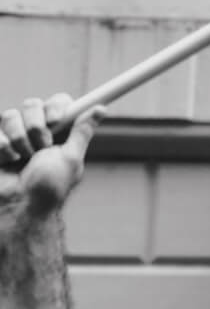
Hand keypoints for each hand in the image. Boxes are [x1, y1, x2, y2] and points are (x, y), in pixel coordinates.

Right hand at [0, 95, 100, 219]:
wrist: (19, 206)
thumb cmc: (49, 188)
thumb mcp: (71, 158)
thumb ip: (81, 131)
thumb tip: (100, 109)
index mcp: (59, 132)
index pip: (58, 102)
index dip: (56, 106)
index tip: (56, 120)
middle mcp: (37, 131)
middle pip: (31, 104)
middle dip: (36, 127)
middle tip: (41, 148)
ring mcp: (14, 136)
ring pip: (10, 116)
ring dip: (19, 140)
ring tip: (23, 159)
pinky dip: (3, 148)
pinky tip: (8, 162)